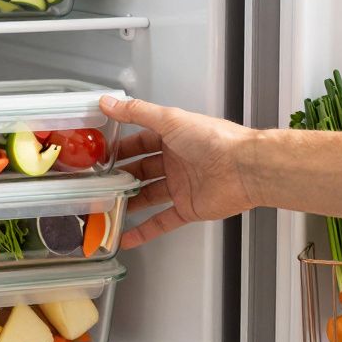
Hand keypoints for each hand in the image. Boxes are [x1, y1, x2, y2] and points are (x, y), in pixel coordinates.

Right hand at [100, 96, 258, 247]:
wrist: (245, 168)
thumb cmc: (212, 139)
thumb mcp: (169, 120)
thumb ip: (136, 113)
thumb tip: (107, 103)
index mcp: (173, 137)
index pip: (140, 142)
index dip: (120, 148)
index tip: (99, 155)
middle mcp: (177, 161)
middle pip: (142, 170)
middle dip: (122, 176)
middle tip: (97, 183)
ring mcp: (182, 186)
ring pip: (149, 196)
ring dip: (129, 202)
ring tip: (105, 209)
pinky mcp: (189, 208)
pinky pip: (163, 221)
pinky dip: (145, 230)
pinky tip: (127, 238)